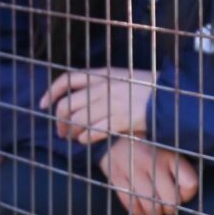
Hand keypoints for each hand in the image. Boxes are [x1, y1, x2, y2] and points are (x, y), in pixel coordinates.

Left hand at [40, 68, 155, 144]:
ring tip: (73, 137)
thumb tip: (81, 99)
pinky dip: (85, 138)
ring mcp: (111, 103)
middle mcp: (103, 87)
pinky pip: (93, 132)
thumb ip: (101, 84)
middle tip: (61, 131)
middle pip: (67, 105)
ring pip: (77, 120)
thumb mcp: (122, 77)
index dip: (50, 93)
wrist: (171, 97)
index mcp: (102, 74)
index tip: (42, 105)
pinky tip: (85, 141)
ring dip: (71, 132)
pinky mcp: (120, 119)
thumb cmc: (148, 89)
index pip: (67, 80)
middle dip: (59, 121)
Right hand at [101, 139, 199, 214]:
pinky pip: (131, 205)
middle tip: (166, 205)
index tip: (182, 193)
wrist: (116, 130)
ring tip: (155, 208)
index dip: (188, 194)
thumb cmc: (150, 143)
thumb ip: (180, 166)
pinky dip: (138, 212)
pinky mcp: (117, 176)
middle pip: (171, 201)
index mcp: (170, 153)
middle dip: (170, 208)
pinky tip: (141, 207)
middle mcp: (152, 161)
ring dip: (155, 213)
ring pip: (151, 207)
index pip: (190, 184)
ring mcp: (133, 169)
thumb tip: (188, 191)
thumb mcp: (169, 148)